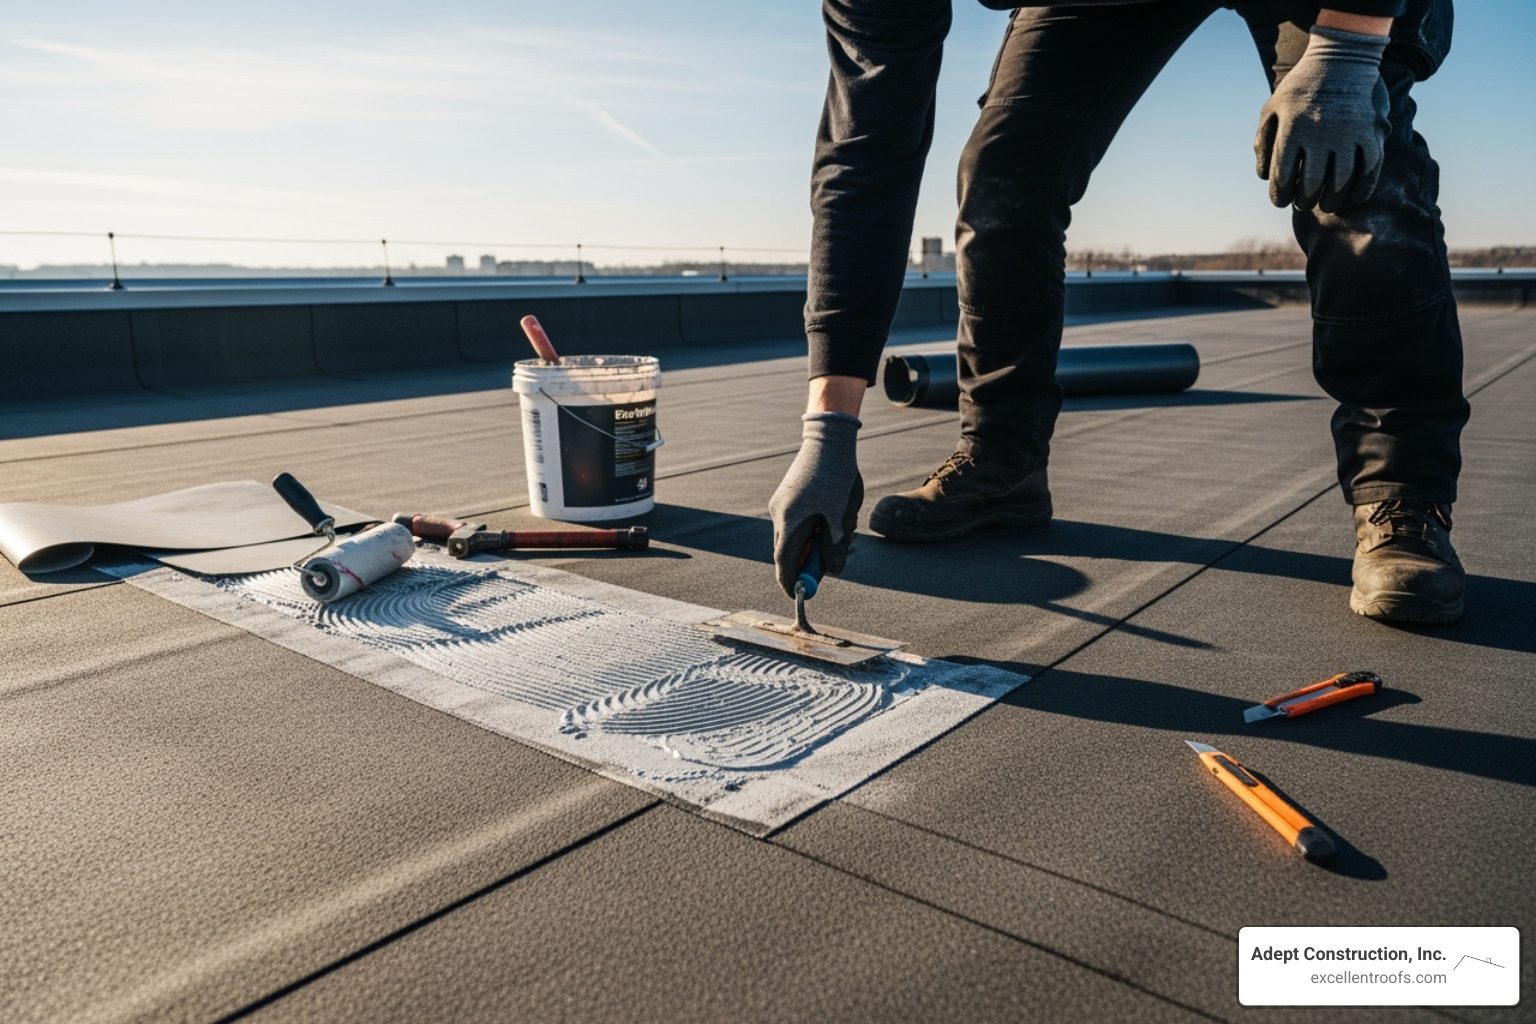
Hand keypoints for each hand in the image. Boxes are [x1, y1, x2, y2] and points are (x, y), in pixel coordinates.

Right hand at [768, 413, 862, 598]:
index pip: (784, 563)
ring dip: (815, 542)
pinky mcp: (786, 495)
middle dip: (809, 561)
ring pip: (794, 536)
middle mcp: (779, 513)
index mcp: (789, 521)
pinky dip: (812, 528)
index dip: (791, 582)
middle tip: (831, 563)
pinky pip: (796, 522)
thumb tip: (832, 571)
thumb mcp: (842, 517)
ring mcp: (780, 503)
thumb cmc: (838, 478)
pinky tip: (834, 514)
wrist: (828, 439)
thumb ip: (834, 547)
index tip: (799, 595)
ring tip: (842, 527)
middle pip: (787, 551)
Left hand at [1254, 25, 1390, 212]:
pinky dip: (1364, 187)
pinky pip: (1371, 167)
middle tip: (1303, 203)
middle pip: (1310, 184)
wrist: (1342, 55)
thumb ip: (1263, 142)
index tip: (1281, 201)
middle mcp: (1320, 132)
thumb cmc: (1301, 87)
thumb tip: (1265, 177)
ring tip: (1327, 204)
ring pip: (1340, 181)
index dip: (1280, 196)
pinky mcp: (1371, 129)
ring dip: (1332, 199)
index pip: (1282, 177)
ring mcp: (1348, 132)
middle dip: (1304, 201)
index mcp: (1292, 128)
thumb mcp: (1272, 108)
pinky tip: (1357, 196)